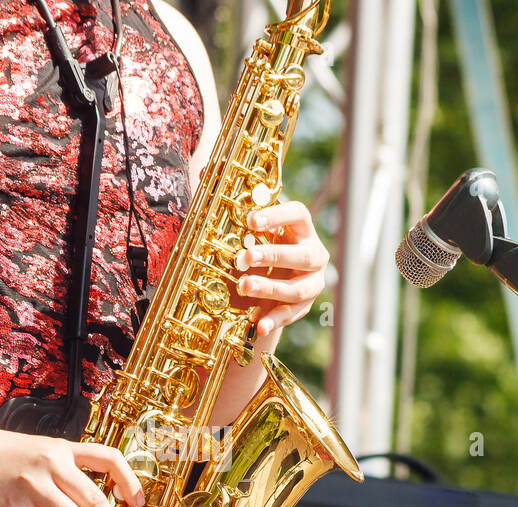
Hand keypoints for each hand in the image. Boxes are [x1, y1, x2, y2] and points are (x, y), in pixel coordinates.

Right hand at [0, 426, 145, 506]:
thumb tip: (90, 498)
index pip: (108, 458)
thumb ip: (63, 468)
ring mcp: (31, 486)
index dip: (128, 480)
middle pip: (93, 497)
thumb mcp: (39, 449)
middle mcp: (51, 465)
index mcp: (62, 449)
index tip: (138, 502)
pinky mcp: (10, 506)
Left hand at [233, 199, 329, 336]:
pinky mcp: (303, 307)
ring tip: (244, 286)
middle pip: (301, 255)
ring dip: (269, 288)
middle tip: (245, 257)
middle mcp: (313, 254)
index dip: (277, 216)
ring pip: (297, 288)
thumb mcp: (247, 230)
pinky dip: (273, 320)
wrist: (268, 287)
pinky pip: (290, 315)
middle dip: (273, 256)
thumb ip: (229, 203)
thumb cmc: (258, 248)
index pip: (298, 214)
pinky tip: (257, 324)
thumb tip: (204, 170)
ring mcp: (312, 283)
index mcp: (301, 229)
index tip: (251, 220)